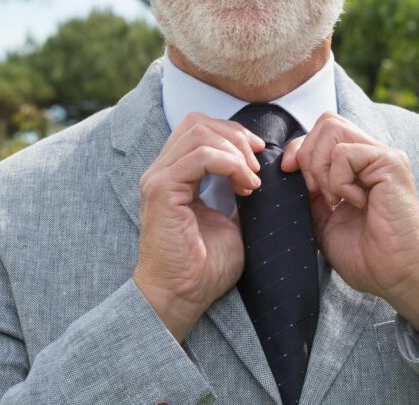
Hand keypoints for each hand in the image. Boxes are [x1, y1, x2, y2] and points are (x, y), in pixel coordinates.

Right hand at [133, 112, 263, 340]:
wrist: (183, 296)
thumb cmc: (205, 266)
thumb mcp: (232, 220)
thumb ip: (238, 191)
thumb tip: (261, 173)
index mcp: (174, 175)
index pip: (199, 128)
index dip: (232, 134)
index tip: (258, 157)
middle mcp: (161, 171)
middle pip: (198, 123)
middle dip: (236, 136)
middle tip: (258, 163)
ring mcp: (158, 178)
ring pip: (199, 133)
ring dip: (235, 151)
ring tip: (251, 180)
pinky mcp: (161, 190)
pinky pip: (200, 157)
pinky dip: (229, 164)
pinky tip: (244, 186)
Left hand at [282, 112, 418, 336]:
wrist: (394, 275)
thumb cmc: (365, 255)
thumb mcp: (323, 219)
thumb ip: (310, 190)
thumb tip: (289, 165)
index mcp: (358, 165)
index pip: (321, 132)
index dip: (299, 149)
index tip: (291, 176)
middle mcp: (372, 154)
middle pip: (326, 121)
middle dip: (307, 155)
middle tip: (315, 192)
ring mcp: (383, 156)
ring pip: (332, 129)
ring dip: (321, 167)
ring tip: (335, 198)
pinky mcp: (391, 162)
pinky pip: (344, 153)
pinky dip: (339, 181)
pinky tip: (355, 203)